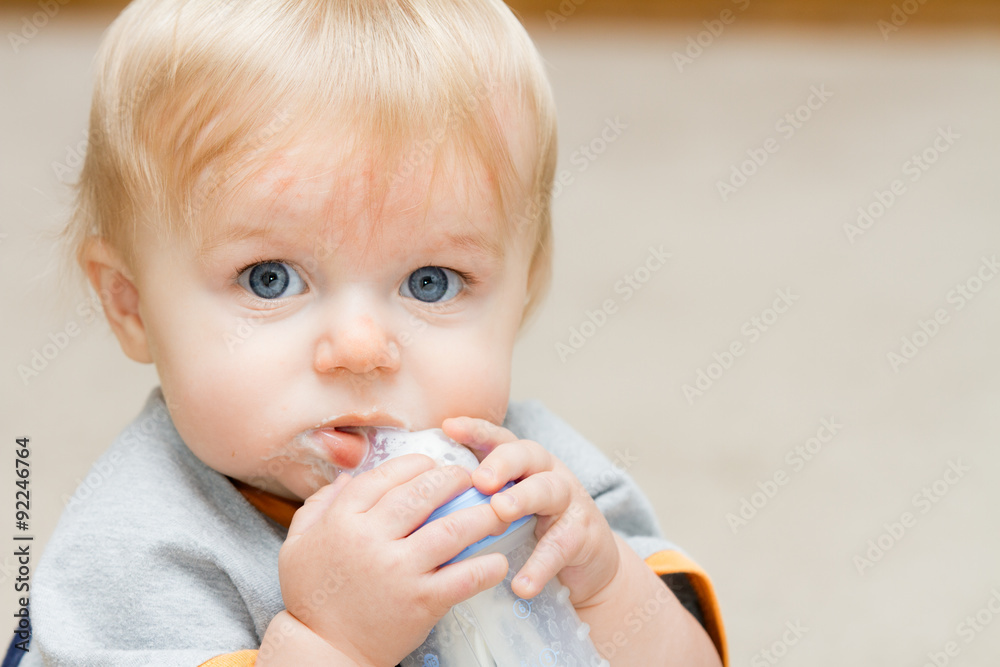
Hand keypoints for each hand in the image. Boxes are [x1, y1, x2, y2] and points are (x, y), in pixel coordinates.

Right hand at [277, 454, 510, 665]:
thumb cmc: (312, 597)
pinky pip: (464, 577)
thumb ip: (320, 505)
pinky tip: (498, 560)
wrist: (322, 652)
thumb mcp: (298, 544)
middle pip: (424, 492)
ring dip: (481, 515)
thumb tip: (345, 477)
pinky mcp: (421, 601)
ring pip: (452, 528)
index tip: (432, 466)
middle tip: (469, 481)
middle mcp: (371, 539)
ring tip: (496, 511)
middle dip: (454, 479)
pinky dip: (487, 566)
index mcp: (343, 520)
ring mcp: (399, 570)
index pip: (386, 475)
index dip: (415, 464)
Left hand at [441, 417, 621, 607]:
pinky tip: (521, 584)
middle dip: (502, 462)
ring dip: (523, 498)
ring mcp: (569, 500)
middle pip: (527, 454)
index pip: (499, 439)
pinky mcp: (583, 534)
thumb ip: (476, 498)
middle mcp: (547, 472)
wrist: (586, 563)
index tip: (449, 426)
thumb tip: (422, 496)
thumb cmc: (534, 528)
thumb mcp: (506, 506)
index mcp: (523, 463)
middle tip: (479, 479)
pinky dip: (540, 565)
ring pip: (548, 489)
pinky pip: (561, 545)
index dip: (476, 430)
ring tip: (500, 511)